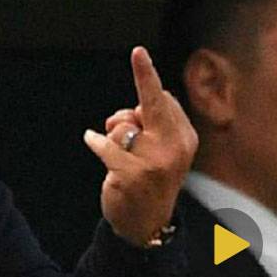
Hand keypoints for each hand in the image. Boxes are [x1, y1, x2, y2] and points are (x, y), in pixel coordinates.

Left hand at [84, 47, 197, 245]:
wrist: (147, 224)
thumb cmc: (149, 177)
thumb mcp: (162, 151)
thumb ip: (153, 126)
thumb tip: (133, 109)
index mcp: (185, 139)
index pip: (164, 100)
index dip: (146, 79)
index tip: (138, 52)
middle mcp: (174, 148)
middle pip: (150, 104)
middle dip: (143, 75)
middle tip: (138, 56)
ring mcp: (154, 162)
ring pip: (122, 126)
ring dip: (112, 134)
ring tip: (118, 152)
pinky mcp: (131, 174)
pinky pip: (104, 144)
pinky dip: (95, 141)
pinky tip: (92, 141)